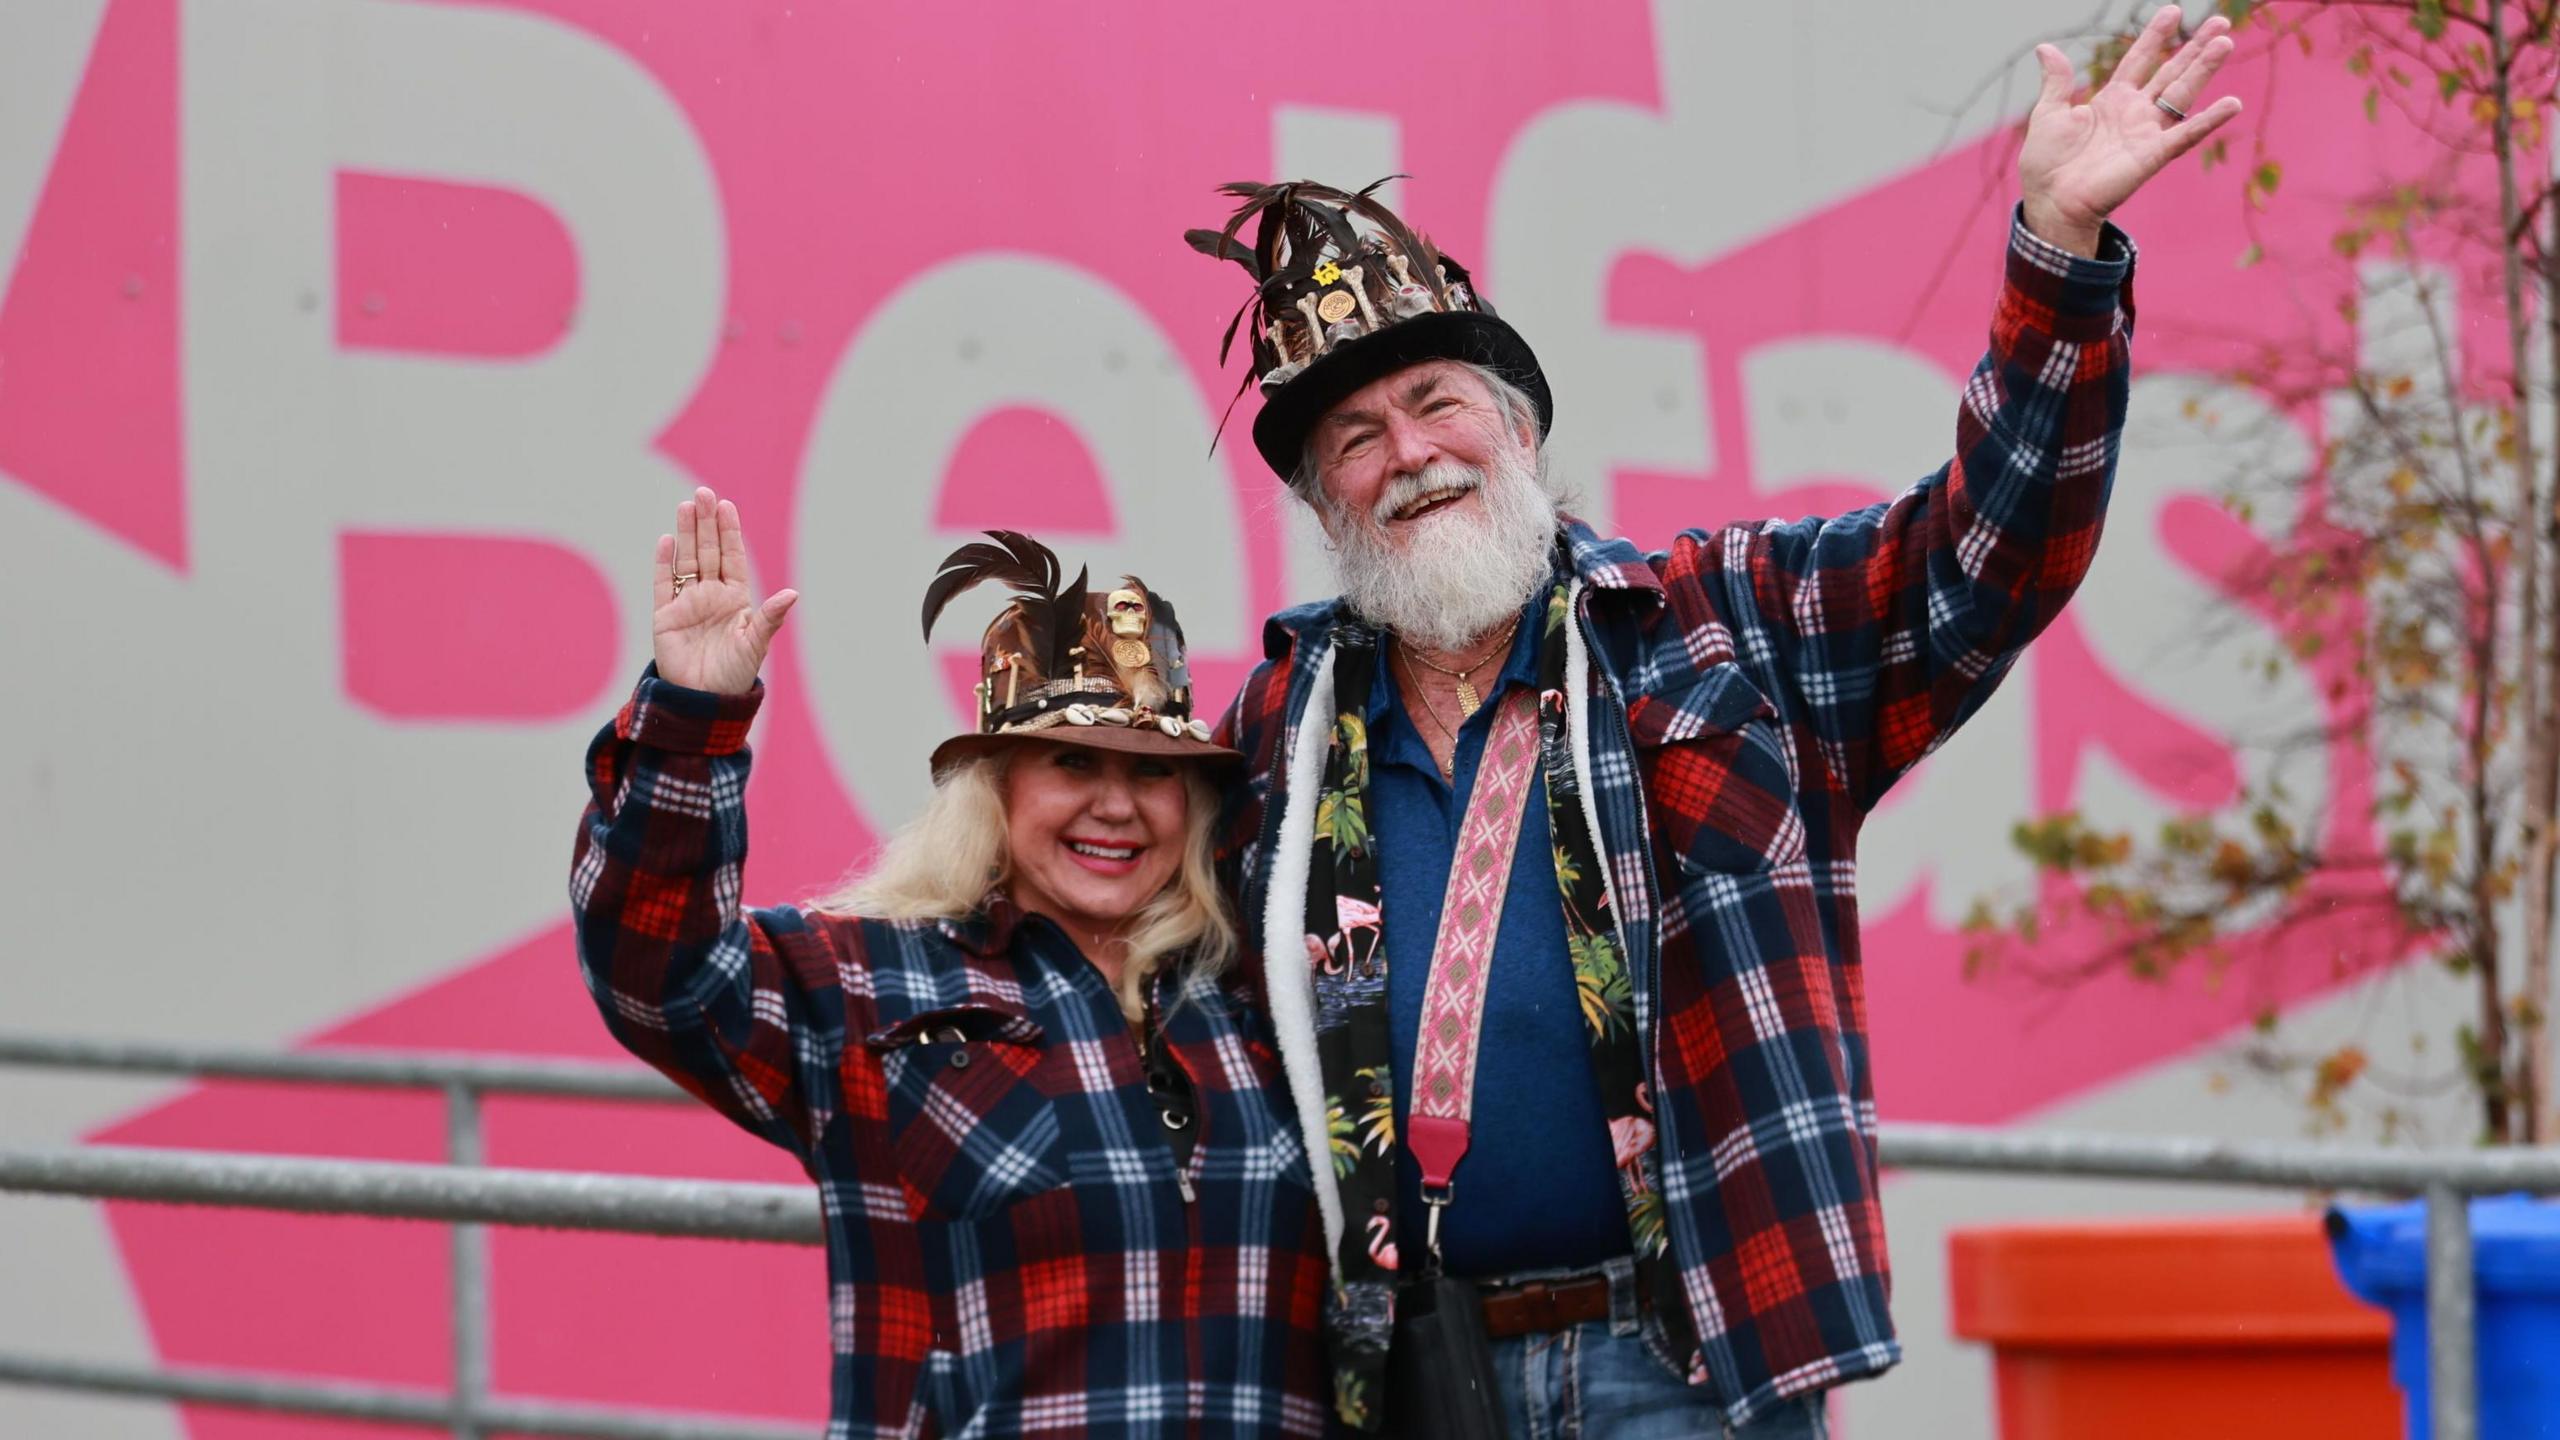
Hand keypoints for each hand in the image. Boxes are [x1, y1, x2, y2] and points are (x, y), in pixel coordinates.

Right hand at [652, 485, 797, 694]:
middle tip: (704, 493)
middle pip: (708, 551)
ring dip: (686, 534)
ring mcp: (687, 603)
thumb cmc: (734, 674)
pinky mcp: (665, 616)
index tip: (727, 506)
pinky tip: (667, 541)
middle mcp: (711, 595)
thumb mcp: (756, 644)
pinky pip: (663, 584)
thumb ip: (770, 617)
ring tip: (686, 506)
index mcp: (735, 598)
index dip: (729, 532)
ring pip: (686, 561)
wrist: (704, 700)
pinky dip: (664, 563)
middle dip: (706, 523)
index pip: (732, 557)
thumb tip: (793, 593)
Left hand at [2019, 6, 2243, 255]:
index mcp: (2112, 100)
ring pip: (2182, 94)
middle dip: (2195, 47)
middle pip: (2171, 72)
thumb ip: (2056, 81)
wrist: (2049, 201)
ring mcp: (2147, 133)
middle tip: (2221, 21)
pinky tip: (2232, 104)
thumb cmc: (2046, 164)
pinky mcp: (2152, 155)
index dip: (2155, 36)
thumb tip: (2045, 48)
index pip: (2139, 60)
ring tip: (2224, 42)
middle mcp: (2135, 113)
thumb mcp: (2048, 114)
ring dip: (2204, 69)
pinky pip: (2186, 135)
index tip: (2173, 10)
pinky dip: (2209, 121)